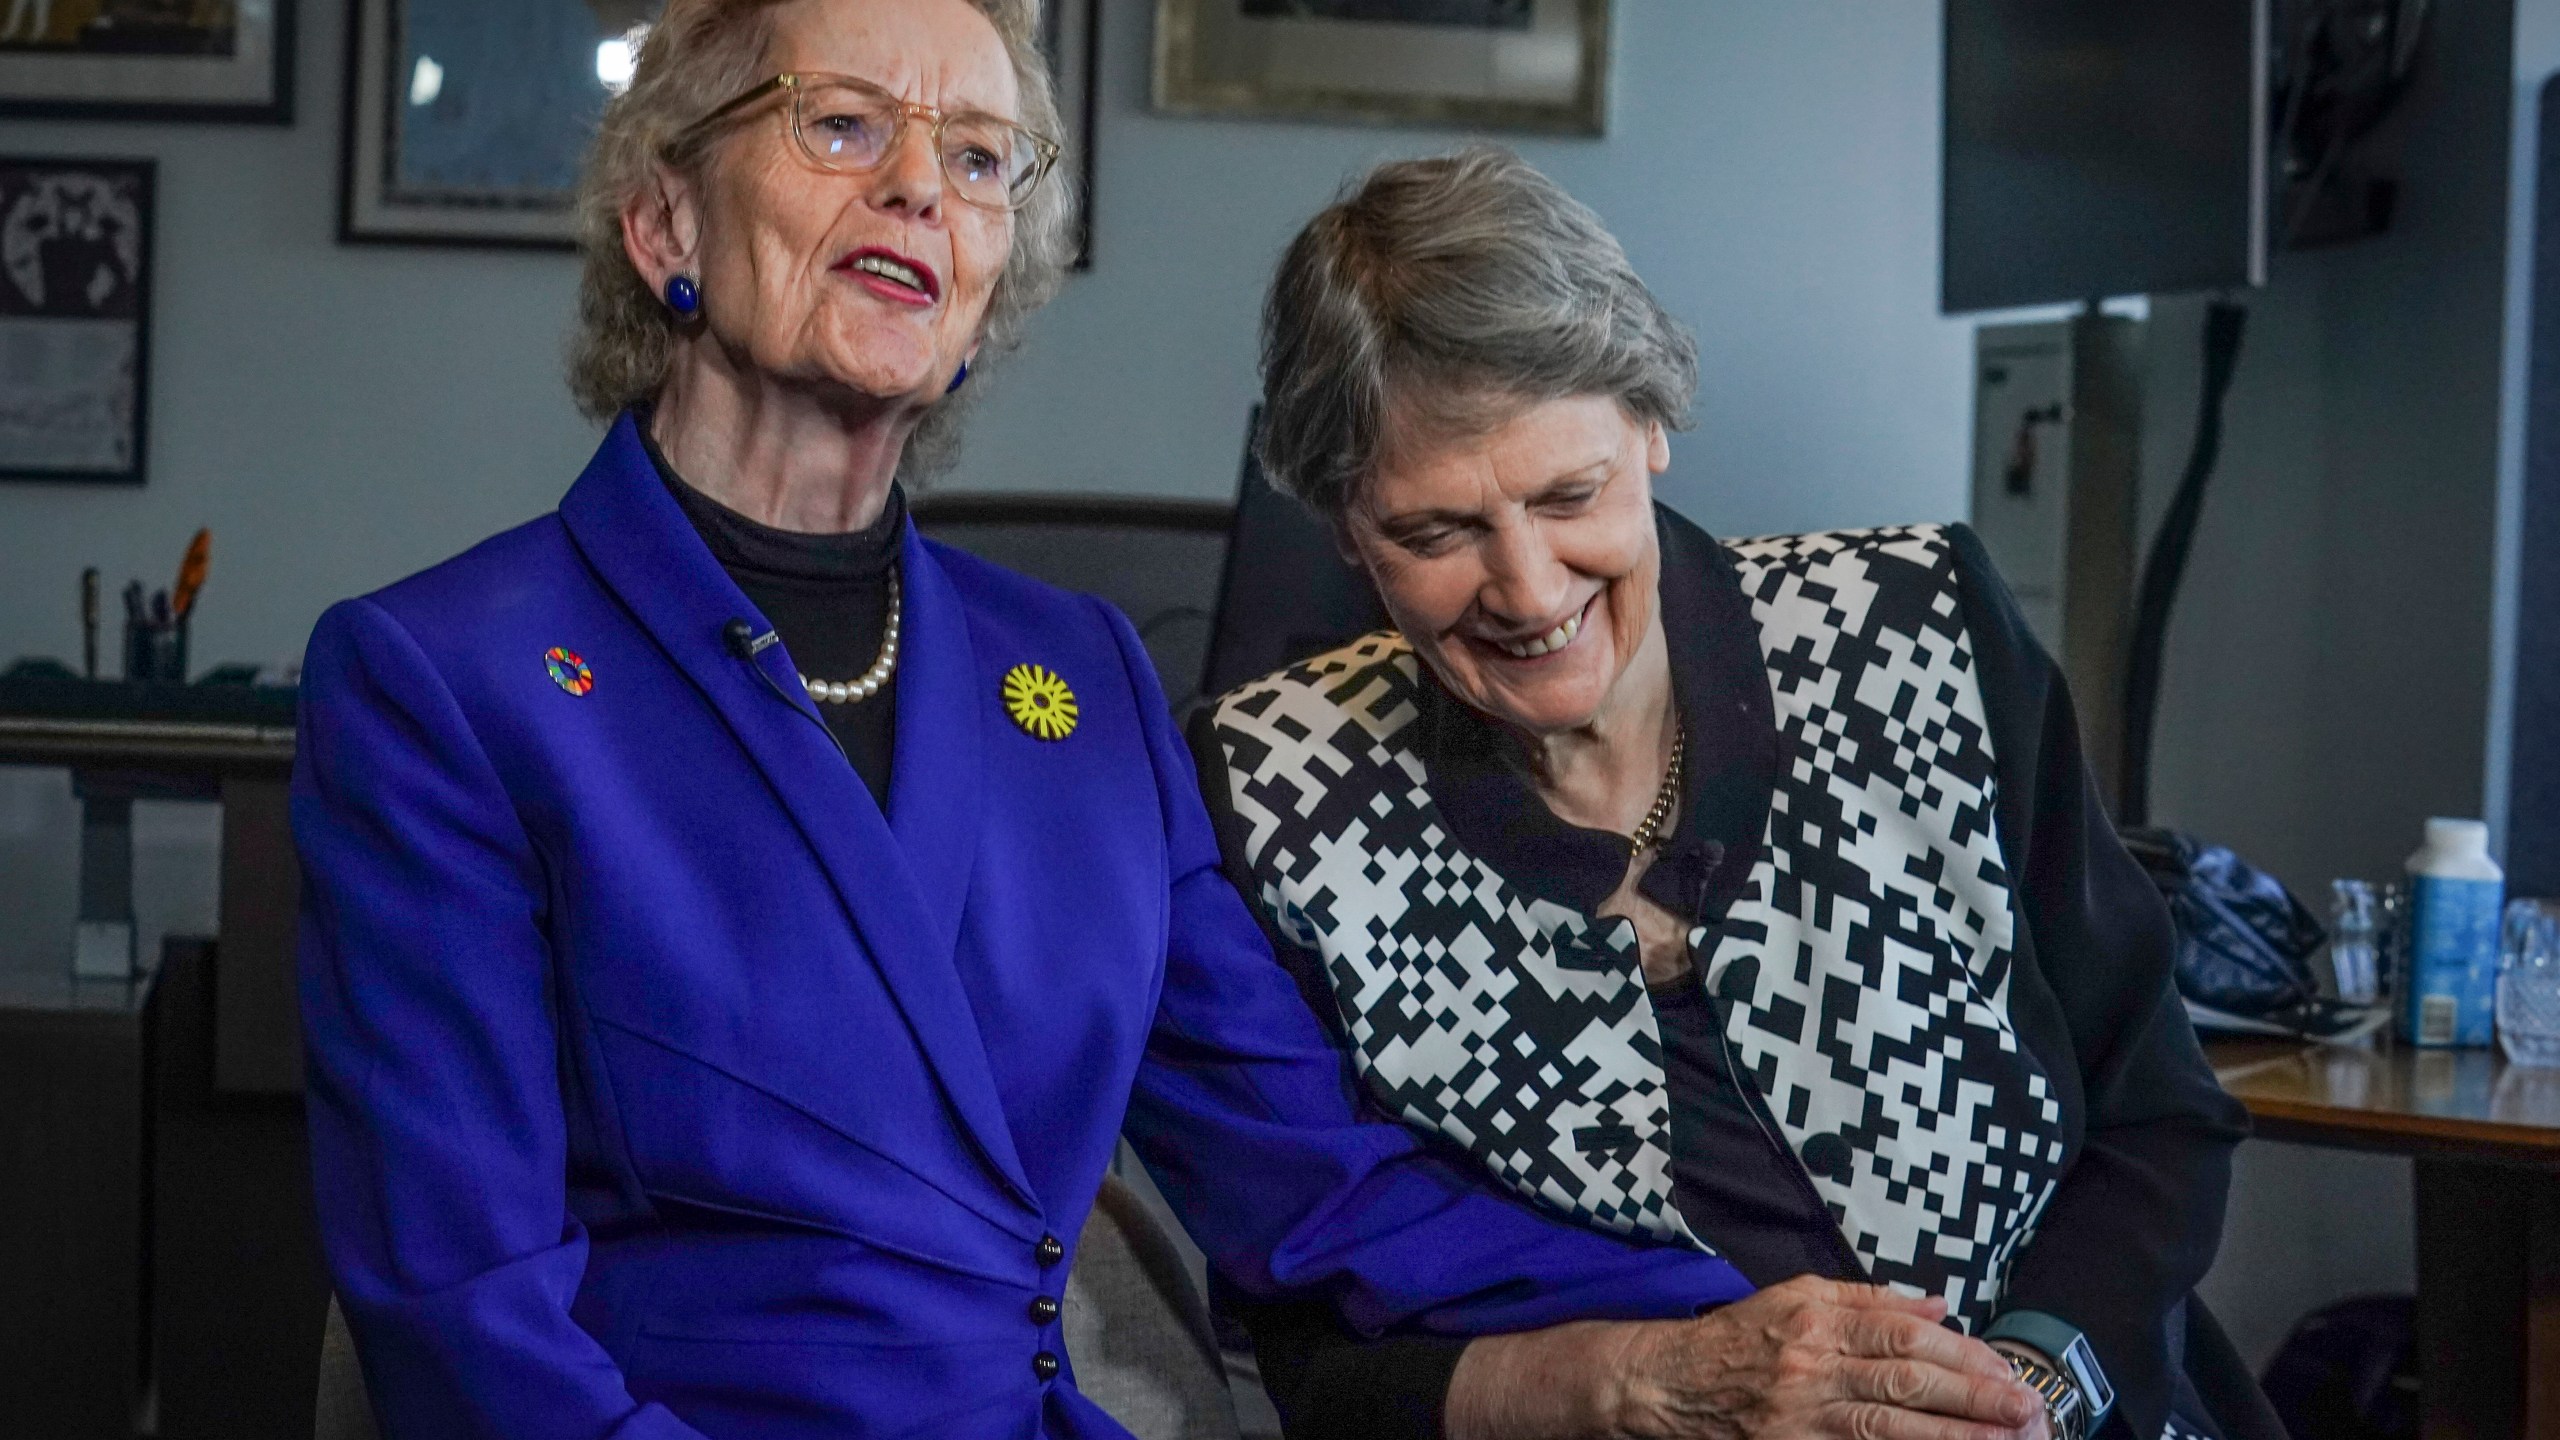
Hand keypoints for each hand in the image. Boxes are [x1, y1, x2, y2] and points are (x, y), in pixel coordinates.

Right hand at [1596, 1276, 2042, 1439]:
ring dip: (1951, 1434)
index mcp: (1817, 1319)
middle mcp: (1812, 1364)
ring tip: (2001, 1439)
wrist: (1671, 1383)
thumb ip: (1868, 1298)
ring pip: (1888, 1426)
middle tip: (2023, 1408)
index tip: (2003, 1369)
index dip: (1959, 1354)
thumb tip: (1937, 1304)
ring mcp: (1803, 1413)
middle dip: (1971, 1396)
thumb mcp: (1796, 1296)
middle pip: (1904, 1381)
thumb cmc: (1739, 1337)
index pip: (1902, 1335)